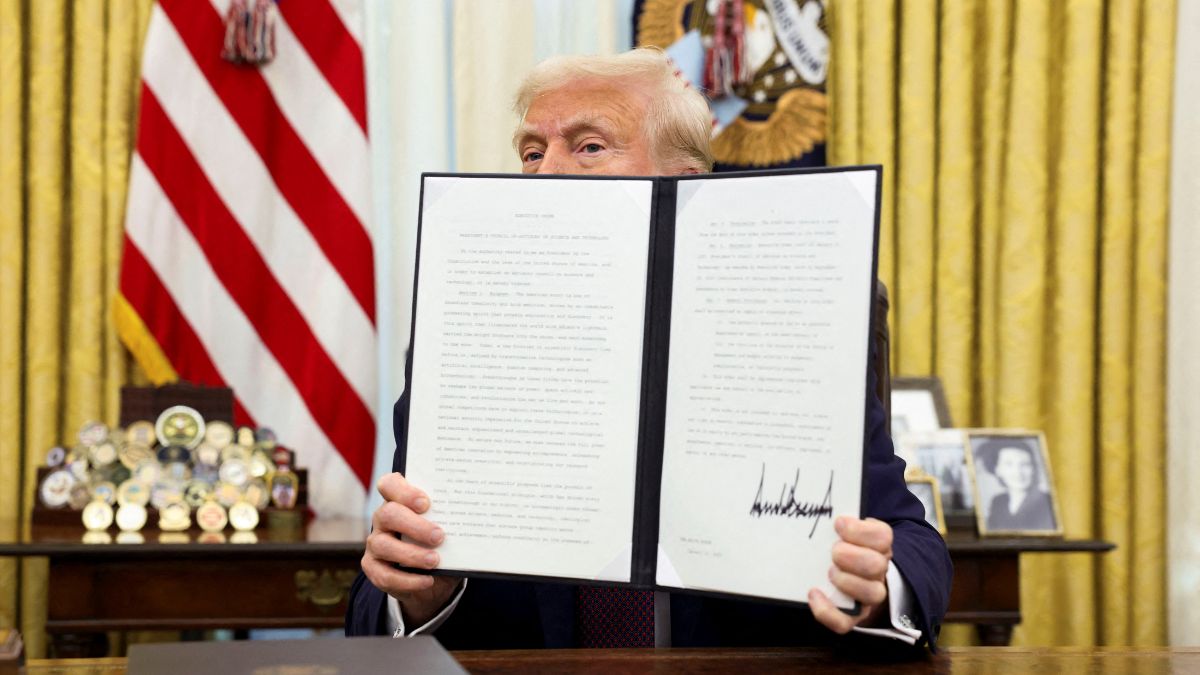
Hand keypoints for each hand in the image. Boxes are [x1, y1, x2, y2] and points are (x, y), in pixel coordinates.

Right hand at [361, 472, 459, 626]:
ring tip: (435, 560)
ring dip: (412, 554)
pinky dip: (408, 580)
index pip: (390, 485)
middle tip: (438, 536)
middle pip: (388, 514)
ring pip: (383, 545)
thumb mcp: (447, 530)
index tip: (426, 503)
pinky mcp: (374, 568)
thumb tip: (472, 519)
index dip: (404, 492)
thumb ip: (450, 522)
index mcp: (398, 501)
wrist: (432, 578)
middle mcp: (383, 519)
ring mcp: (376, 544)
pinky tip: (427, 580)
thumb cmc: (440, 544)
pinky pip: (385, 575)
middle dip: (415, 525)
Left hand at [808, 515, 892, 633]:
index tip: (839, 524)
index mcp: (878, 546)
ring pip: (872, 594)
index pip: (883, 536)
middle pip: (877, 565)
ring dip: (847, 581)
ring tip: (829, 572)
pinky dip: (827, 611)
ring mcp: (867, 596)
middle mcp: (878, 571)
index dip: (861, 531)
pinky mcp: (852, 617)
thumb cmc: (843, 548)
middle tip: (834, 552)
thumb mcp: (846, 533)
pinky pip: (844, 623)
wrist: (848, 582)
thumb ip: (840, 524)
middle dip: (852, 556)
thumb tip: (820, 510)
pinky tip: (813, 594)